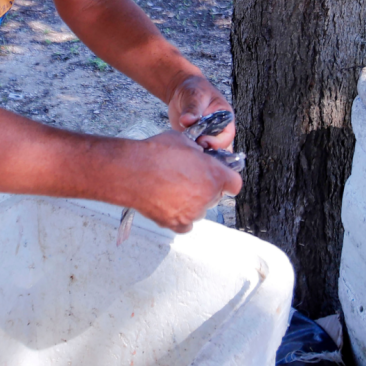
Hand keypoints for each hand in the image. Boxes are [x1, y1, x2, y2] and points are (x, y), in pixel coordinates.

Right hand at [122, 131, 241, 232]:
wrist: (131, 171)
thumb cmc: (155, 154)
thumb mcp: (183, 141)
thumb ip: (197, 152)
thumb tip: (199, 155)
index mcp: (215, 175)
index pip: (234, 183)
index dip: (227, 180)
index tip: (221, 179)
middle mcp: (208, 196)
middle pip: (215, 196)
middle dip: (205, 189)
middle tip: (188, 179)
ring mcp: (193, 212)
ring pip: (200, 210)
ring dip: (192, 203)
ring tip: (173, 190)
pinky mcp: (177, 224)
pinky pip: (186, 224)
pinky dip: (180, 217)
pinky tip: (169, 205)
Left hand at [168, 75, 234, 149]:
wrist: (181, 90)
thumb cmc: (194, 89)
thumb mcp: (195, 95)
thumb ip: (193, 108)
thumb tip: (187, 120)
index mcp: (225, 119)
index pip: (226, 137)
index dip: (216, 142)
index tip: (201, 140)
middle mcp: (218, 131)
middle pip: (219, 149)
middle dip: (207, 151)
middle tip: (193, 147)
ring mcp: (206, 137)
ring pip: (208, 152)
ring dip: (199, 154)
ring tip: (187, 149)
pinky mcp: (195, 141)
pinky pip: (195, 151)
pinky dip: (189, 152)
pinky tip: (181, 149)